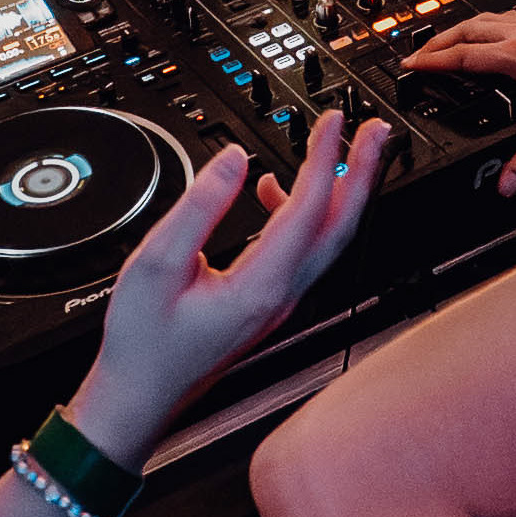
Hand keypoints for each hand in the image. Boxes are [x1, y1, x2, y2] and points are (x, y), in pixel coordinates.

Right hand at [63, 115, 394, 442]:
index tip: (331, 120)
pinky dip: (304, 213)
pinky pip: (303, 251)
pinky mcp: (268, 304)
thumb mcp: (156, 264)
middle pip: (339, 226)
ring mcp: (279, 303)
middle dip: (362, 173)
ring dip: (342, 191)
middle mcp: (280, 296)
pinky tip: (276, 190)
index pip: (308, 209)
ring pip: (327, 240)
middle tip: (376, 130)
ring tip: (343, 150)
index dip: (324, 157)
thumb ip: (199, 207)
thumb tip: (233, 160)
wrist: (139, 395)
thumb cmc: (143, 343)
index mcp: (259, 286)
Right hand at [398, 13, 515, 197]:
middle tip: (420, 52)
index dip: (431, 61)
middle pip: (468, 28)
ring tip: (449, 39)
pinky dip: (489, 24)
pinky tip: (496, 33)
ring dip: (462, 28)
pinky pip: (508, 17)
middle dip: (438, 40)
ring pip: (488, 18)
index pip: (461, 55)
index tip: (410, 65)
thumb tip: (507, 184)